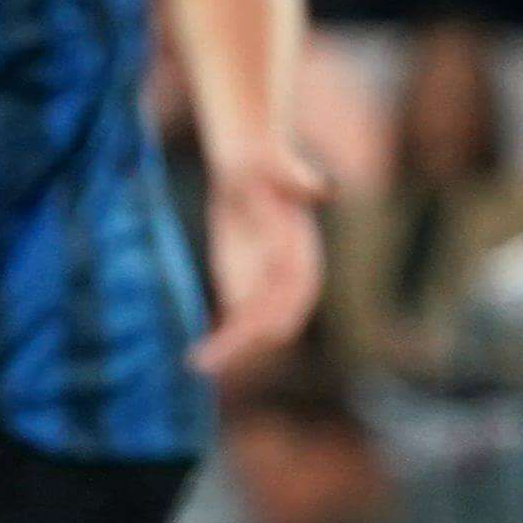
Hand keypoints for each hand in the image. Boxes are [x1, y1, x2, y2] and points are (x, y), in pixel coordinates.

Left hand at [190, 140, 326, 379]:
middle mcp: (289, 277)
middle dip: (250, 342)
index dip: (280, 313)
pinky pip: (235, 323)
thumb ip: (298, 178)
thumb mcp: (278, 164)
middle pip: (275, 319)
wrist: (250, 163)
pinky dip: (221, 340)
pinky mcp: (242, 288)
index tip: (253, 330)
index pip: (299, 293)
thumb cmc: (266, 158)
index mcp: (304, 252)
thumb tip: (324, 186)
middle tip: (215, 356)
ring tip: (198, 363)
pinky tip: (198, 355)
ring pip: (253, 329)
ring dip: (230, 349)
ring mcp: (265, 286)